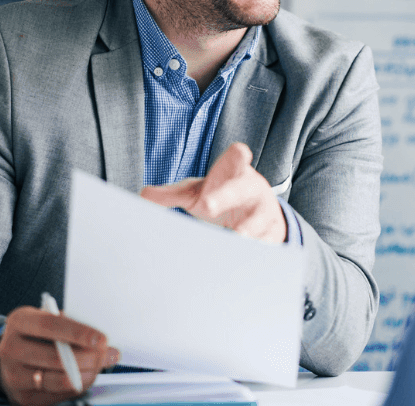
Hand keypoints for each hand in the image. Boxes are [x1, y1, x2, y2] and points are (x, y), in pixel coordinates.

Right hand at [0, 305, 118, 405]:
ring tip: (99, 366)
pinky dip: (76, 386)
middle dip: (87, 357)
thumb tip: (105, 345)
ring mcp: (13, 375)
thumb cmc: (37, 334)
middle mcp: (10, 348)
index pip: (49, 325)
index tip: (100, 339)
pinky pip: (56, 395)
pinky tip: (85, 377)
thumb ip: (73, 327)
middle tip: (107, 354)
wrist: (12, 357)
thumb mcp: (49, 320)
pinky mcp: (22, 396)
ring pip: (56, 379)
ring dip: (85, 374)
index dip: (77, 333)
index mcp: (18, 321)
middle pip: (54, 357)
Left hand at [140, 142, 287, 242]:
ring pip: (257, 221)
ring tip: (235, 237)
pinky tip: (243, 262)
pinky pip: (264, 244)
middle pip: (240, 190)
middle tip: (206, 206)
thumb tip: (143, 195)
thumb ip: (173, 194)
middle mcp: (252, 189)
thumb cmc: (222, 194)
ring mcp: (264, 211)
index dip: (238, 156)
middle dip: (225, 197)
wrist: (259, 210)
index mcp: (234, 172)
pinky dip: (255, 252)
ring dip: (245, 231)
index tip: (240, 152)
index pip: (237, 158)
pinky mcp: (271, 233)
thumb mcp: (198, 191)